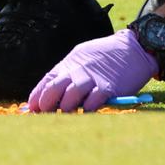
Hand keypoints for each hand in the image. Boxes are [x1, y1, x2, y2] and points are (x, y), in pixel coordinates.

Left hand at [27, 30, 157, 112]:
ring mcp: (92, 78)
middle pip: (54, 88)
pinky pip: (93, 101)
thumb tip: (49, 96)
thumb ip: (68, 74)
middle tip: (44, 116)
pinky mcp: (108, 87)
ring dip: (65, 108)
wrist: (134, 48)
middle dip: (46, 104)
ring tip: (65, 115)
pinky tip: (85, 112)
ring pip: (71, 95)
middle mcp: (77, 70)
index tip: (30, 110)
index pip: (47, 80)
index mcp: (70, 63)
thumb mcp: (82, 58)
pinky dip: (86, 109)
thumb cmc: (106, 57)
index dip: (36, 97)